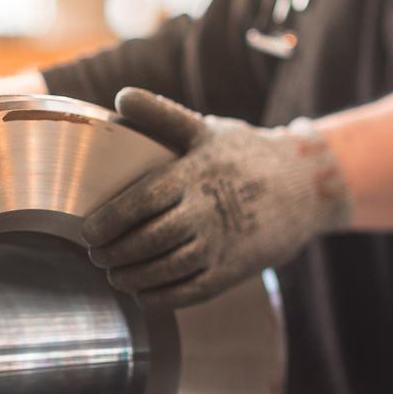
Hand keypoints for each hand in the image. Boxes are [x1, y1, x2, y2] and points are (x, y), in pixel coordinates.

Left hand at [83, 89, 351, 309]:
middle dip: (114, 253)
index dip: (108, 221)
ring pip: (167, 269)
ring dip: (132, 277)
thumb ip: (161, 115)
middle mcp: (206, 212)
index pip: (140, 202)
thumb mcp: (205, 129)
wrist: (306, 185)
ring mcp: (223, 243)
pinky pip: (192, 291)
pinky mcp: (235, 269)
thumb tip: (121, 96)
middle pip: (149, 240)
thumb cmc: (245, 154)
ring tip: (113, 275)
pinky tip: (142, 294)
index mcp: (194, 175)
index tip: (86, 233)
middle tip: (95, 256)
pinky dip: (161, 297)